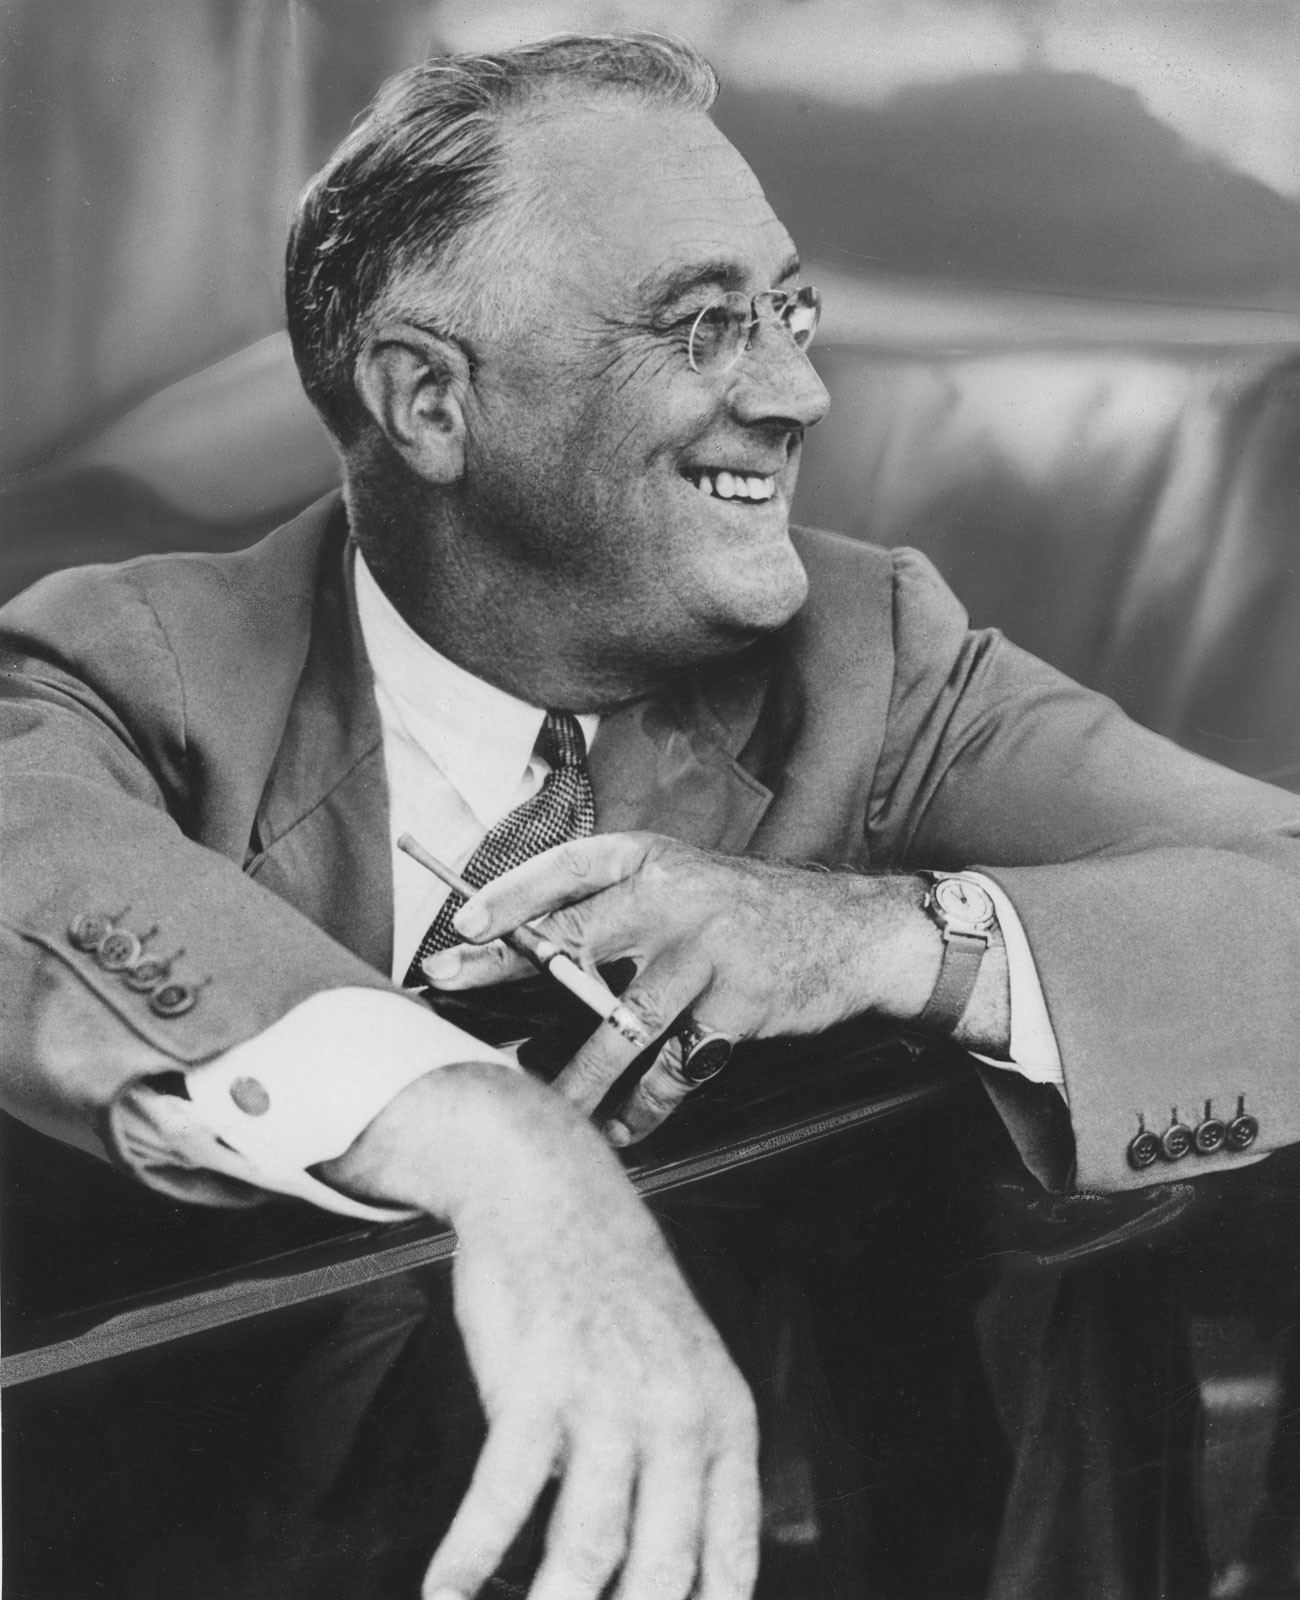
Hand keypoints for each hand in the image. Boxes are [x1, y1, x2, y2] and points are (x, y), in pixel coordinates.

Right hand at [320, 1064, 759, 1599]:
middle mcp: (677, 1416)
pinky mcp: (535, 1386)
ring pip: (586, 1550)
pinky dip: (467, 1559)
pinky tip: (445, 1590)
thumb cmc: (610, 1288)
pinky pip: (502, 1500)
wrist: (553, 1195)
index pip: (730, 1557)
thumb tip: (661, 1569)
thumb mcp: (679, 1365)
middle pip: (660, 1572)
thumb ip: (681, 1457)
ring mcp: (606, 1401)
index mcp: (723, 1418)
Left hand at [423, 833, 947, 1142]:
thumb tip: (536, 947)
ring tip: (540, 1109)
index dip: (510, 895)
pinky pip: (675, 1069)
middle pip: (574, 940)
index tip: (462, 921)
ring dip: (576, 1078)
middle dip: (504, 968)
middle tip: (449, 986)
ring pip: (619, 1025)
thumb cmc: (751, 912)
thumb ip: (622, 904)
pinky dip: (645, 1107)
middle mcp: (674, 898)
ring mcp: (705, 952)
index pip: (567, 868)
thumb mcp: (687, 881)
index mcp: (654, 861)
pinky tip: (623, 1129)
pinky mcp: (737, 1005)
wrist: (852, 931)